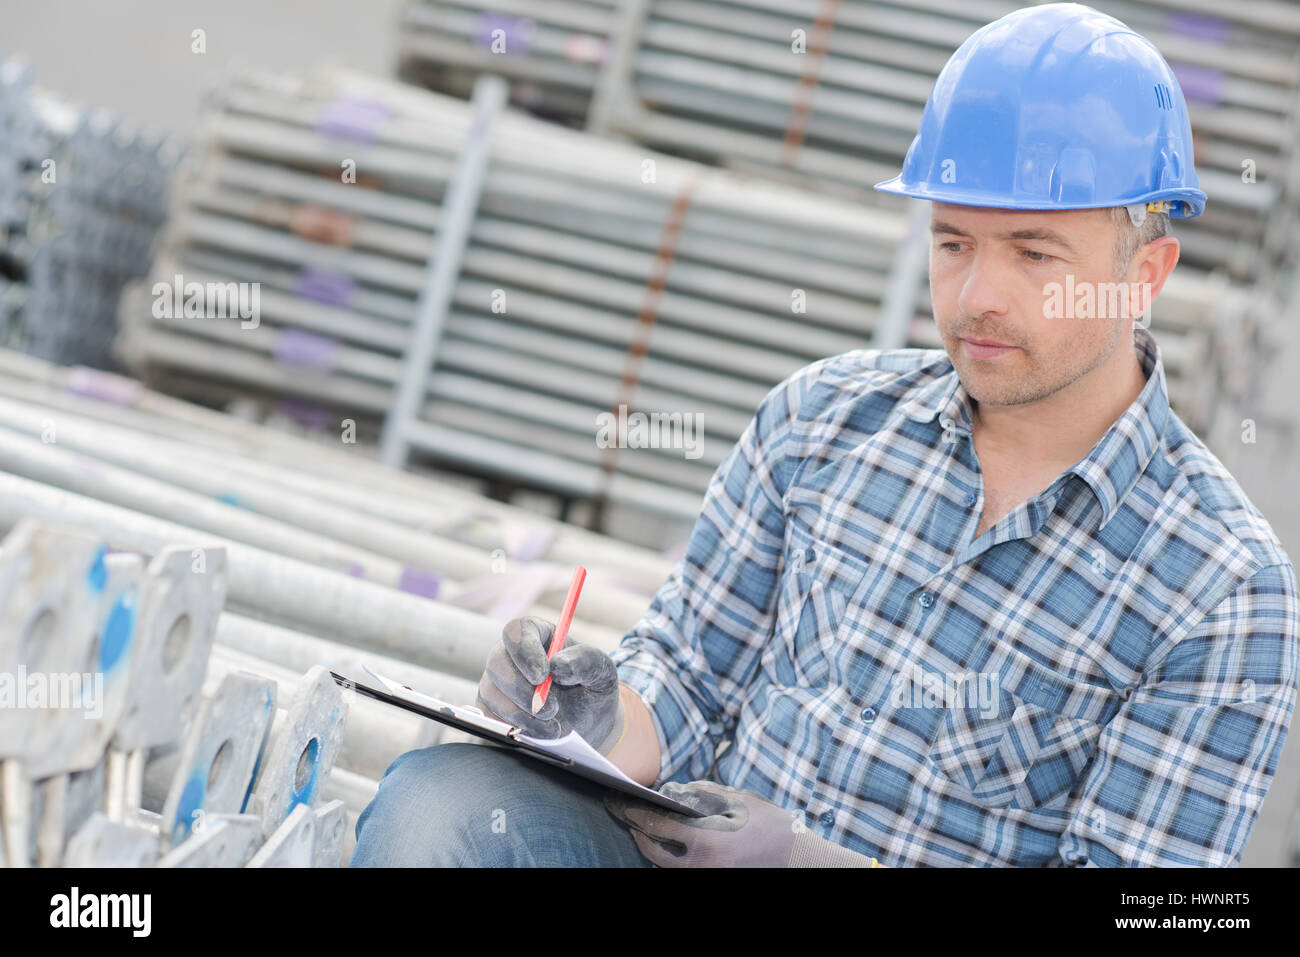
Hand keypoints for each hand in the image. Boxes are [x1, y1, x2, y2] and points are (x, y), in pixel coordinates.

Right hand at [475, 616, 625, 755]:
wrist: (589, 724)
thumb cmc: (592, 688)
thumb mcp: (601, 670)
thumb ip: (585, 661)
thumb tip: (557, 666)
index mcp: (536, 635)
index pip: (516, 631)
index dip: (525, 651)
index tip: (543, 675)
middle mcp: (510, 655)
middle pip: (496, 662)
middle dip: (522, 690)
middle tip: (550, 709)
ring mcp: (497, 683)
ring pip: (491, 693)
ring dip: (522, 714)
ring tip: (554, 725)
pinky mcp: (491, 710)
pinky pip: (490, 719)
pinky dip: (515, 729)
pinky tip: (541, 733)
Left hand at [603, 781, 800, 866]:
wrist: (795, 859)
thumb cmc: (770, 827)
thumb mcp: (739, 801)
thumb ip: (704, 794)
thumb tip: (676, 791)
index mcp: (706, 841)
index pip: (659, 826)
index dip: (637, 814)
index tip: (623, 805)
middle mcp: (700, 866)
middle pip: (654, 852)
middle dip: (640, 834)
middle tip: (631, 820)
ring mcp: (705, 878)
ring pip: (665, 868)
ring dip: (654, 850)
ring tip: (648, 832)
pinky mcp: (711, 881)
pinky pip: (681, 874)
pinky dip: (670, 863)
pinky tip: (670, 849)